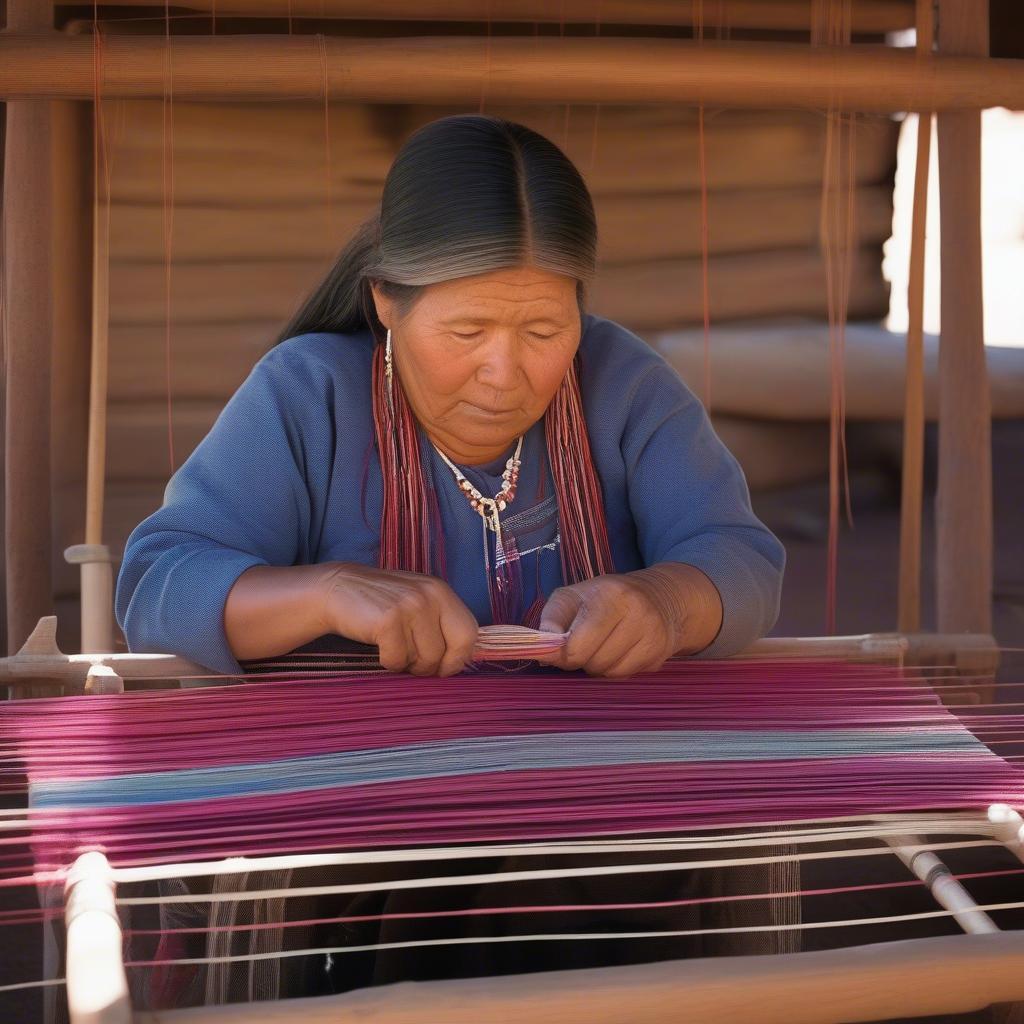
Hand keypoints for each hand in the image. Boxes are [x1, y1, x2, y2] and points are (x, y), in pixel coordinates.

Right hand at [320, 563, 478, 676]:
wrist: (338, 590)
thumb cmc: (382, 604)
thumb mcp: (418, 603)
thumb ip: (441, 623)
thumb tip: (464, 658)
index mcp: (441, 591)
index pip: (469, 633)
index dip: (458, 657)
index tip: (443, 666)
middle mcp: (430, 595)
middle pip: (449, 651)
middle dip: (434, 667)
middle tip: (416, 665)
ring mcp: (409, 606)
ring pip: (424, 659)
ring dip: (407, 663)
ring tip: (394, 647)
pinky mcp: (388, 620)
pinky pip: (398, 660)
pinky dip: (388, 661)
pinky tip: (379, 646)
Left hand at [536, 563, 723, 677]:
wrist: (661, 597)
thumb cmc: (606, 596)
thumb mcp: (573, 596)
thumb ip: (552, 619)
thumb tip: (542, 651)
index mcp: (608, 595)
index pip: (577, 646)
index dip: (563, 654)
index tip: (560, 649)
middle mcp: (635, 612)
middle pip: (593, 662)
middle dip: (581, 660)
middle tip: (584, 645)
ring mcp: (651, 633)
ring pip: (609, 673)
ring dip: (599, 666)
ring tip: (603, 646)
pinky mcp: (660, 652)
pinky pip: (625, 676)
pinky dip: (616, 669)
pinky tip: (620, 652)